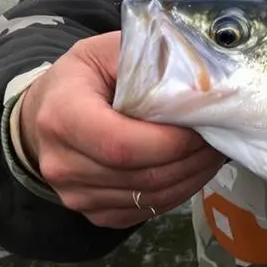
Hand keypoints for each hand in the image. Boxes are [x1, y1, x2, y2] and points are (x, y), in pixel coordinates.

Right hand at [17, 30, 225, 228]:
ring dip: (192, 176)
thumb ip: (150, 63)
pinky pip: (148, 210)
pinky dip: (179, 191)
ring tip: (211, 151)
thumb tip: (202, 85)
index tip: (203, 126)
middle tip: (219, 137)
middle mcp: (61, 163)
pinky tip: (192, 168)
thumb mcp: (109, 52)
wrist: (47, 113)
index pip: (123, 145)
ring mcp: (75, 195)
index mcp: (61, 116)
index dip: (172, 142)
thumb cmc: (86, 78)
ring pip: (152, 197)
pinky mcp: (94, 213)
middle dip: (191, 158)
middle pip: (143, 175)